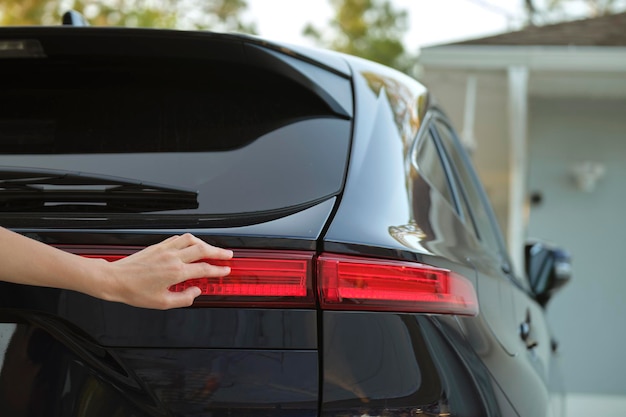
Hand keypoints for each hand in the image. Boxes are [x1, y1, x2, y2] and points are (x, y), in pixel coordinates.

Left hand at [102, 234, 232, 308]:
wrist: (114, 279)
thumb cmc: (134, 291)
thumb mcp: (162, 303)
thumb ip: (184, 298)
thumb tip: (196, 292)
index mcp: (176, 272)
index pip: (204, 269)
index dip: (218, 270)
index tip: (225, 270)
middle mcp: (172, 257)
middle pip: (203, 249)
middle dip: (218, 252)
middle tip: (228, 255)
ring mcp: (165, 249)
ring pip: (191, 239)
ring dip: (205, 243)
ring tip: (211, 249)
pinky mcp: (158, 245)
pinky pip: (178, 238)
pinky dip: (189, 240)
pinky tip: (191, 244)